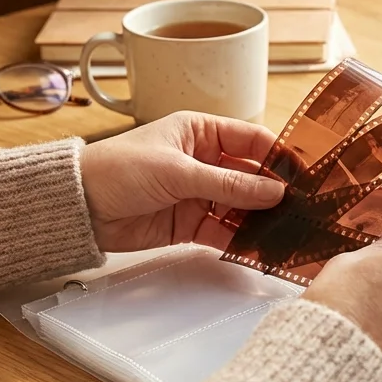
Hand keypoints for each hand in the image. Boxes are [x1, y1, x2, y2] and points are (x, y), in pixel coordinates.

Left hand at [79, 111, 284, 251]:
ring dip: (261, 220)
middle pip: (251, 177)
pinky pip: (224, 232)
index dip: (278, 156)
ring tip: (286, 233)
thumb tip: (274, 191)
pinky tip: (258, 249)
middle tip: (302, 210)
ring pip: (241, 207)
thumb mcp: (177, 171)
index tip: (303, 175)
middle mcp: (204, 161)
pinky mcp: (190, 224)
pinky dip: (240, 241)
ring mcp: (199, 194)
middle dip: (274, 193)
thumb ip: (228, 183)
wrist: (78, 207)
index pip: (252, 140)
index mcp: (201, 132)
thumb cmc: (118, 169)